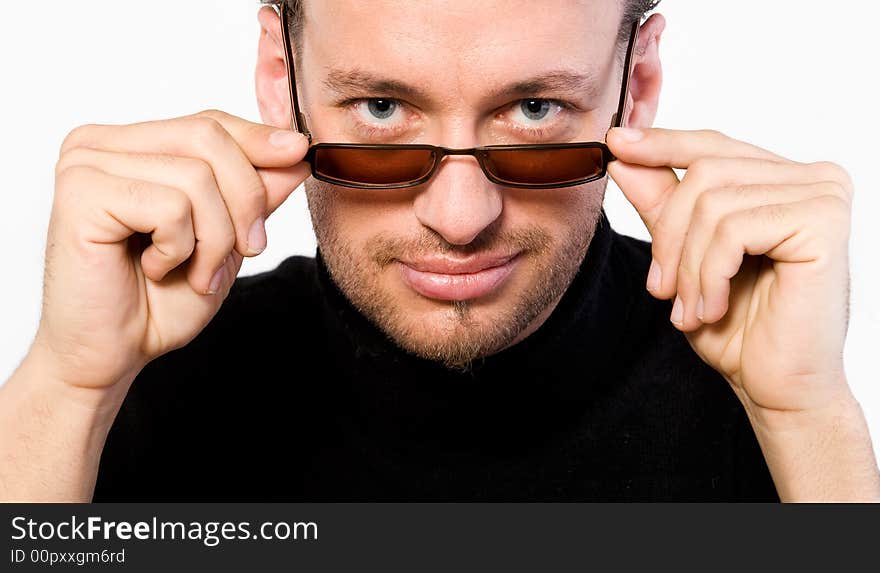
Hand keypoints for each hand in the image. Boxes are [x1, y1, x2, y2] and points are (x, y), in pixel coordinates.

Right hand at [33, 110, 310, 390]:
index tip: (301, 155)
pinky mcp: (81, 194)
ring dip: (214, 238)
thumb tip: (295, 149)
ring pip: (197, 176)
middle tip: (247, 249)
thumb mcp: (226, 239)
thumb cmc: (159, 300)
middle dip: (245, 199)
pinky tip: (156, 269)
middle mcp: (101, 145)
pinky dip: (180, 248)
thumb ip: (254, 193)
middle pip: (208, 138)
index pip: (210, 123)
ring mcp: (85, 165)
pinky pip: (171, 206)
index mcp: (131, 145)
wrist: (110, 354)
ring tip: (195, 270)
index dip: (260, 141)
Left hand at [606, 127, 854, 417]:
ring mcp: (823, 194)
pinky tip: (713, 307)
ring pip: (712, 202)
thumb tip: (623, 155)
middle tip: (661, 289)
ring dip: (687, 266)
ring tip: (690, 308)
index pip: (712, 147)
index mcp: (784, 180)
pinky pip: (732, 229)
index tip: (615, 145)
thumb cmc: (739, 326)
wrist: (777, 385)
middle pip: (704, 171)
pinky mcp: (823, 221)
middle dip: (668, 235)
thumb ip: (662, 204)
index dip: (661, 145)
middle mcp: (812, 177)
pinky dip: (708, 274)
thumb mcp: (685, 256)